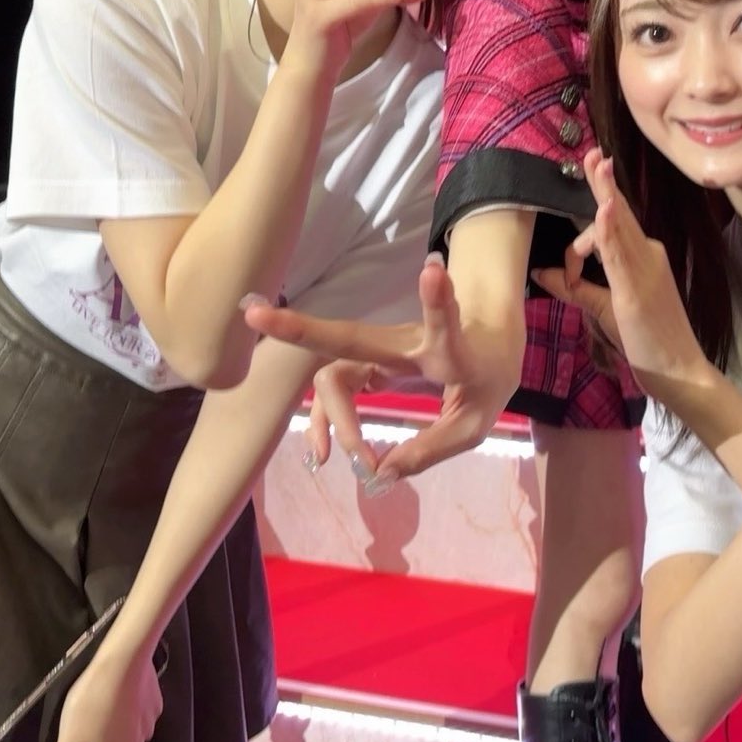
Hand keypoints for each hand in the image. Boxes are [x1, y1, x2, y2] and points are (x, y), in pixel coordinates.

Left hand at [39, 639, 163, 741]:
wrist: (123, 660)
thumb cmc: (90, 704)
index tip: (70, 732)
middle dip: (93, 739)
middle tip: (83, 716)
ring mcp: (149, 728)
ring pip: (122, 733)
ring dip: (110, 723)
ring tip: (99, 701)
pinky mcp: (156, 705)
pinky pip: (136, 714)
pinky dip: (126, 706)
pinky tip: (118, 691)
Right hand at [245, 256, 519, 486]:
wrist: (486, 343)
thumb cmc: (486, 378)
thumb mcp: (475, 424)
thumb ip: (430, 450)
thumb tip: (380, 473)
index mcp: (449, 350)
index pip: (444, 324)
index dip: (437, 298)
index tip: (432, 268)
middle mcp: (405, 342)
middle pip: (349, 338)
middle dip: (302, 327)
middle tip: (255, 316)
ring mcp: (381, 349)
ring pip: (333, 376)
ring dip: (329, 419)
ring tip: (338, 458)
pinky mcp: (367, 360)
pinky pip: (333, 389)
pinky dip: (325, 421)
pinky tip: (322, 451)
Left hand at [533, 150, 709, 401]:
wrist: (679, 370)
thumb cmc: (645, 341)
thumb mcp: (603, 309)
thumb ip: (573, 288)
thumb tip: (541, 271)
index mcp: (642, 257)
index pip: (615, 222)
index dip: (600, 200)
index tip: (592, 168)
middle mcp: (647, 255)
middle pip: (620, 212)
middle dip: (603, 182)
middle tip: (592, 152)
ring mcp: (645, 269)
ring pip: (619, 226)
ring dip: (605, 195)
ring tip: (596, 165)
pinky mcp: (637, 289)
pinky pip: (620, 254)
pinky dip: (610, 230)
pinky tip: (603, 210)